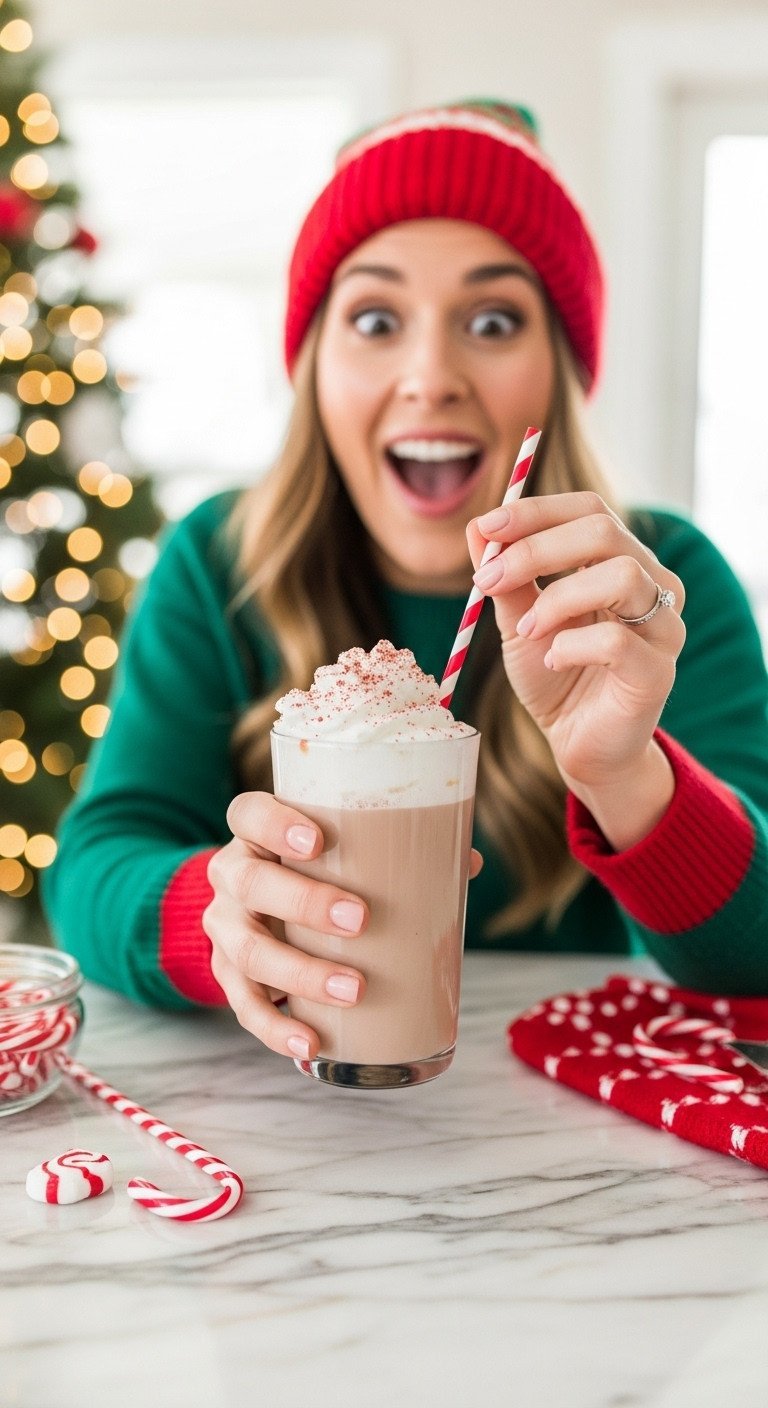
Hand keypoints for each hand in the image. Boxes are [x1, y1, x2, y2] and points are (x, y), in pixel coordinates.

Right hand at [204, 790, 482, 1057]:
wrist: (260, 908)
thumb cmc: (314, 870)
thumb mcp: (339, 850)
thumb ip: (393, 850)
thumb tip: (466, 861)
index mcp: (256, 834)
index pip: (249, 814)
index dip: (276, 825)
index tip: (318, 841)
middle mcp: (231, 877)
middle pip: (249, 882)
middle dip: (303, 902)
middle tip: (359, 919)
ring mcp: (225, 929)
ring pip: (247, 951)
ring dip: (301, 973)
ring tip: (355, 989)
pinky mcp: (229, 976)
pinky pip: (245, 1007)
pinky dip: (278, 1029)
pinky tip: (312, 1043)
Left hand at [468, 492, 685, 838]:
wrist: (577, 743)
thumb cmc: (555, 674)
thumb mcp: (519, 619)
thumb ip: (506, 576)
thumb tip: (476, 528)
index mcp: (623, 562)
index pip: (590, 510)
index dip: (537, 512)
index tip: (487, 528)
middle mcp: (654, 585)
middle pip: (605, 532)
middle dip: (537, 549)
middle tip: (488, 579)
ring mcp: (663, 627)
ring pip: (621, 576)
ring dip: (557, 598)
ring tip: (526, 630)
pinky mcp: (658, 672)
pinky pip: (617, 641)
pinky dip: (572, 645)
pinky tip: (554, 660)